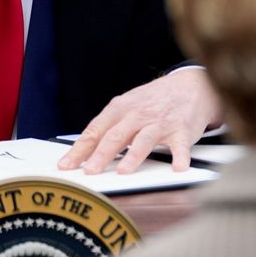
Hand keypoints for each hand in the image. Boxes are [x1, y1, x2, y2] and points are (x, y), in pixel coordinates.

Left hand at [58, 69, 221, 174]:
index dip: (80, 149)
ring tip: (123, 171)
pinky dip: (179, 157)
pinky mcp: (181, 130)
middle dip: (101, 154)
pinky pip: (180, 145)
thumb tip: (83, 151)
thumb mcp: (127, 106)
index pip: (95, 130)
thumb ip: (109, 127)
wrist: (189, 85)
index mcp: (120, 109)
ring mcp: (160, 122)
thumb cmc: (153, 100)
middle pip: (116, 136)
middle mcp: (138, 114)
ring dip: (133, 156)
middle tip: (90, 171)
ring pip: (144, 140)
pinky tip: (177, 167)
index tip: (66, 166)